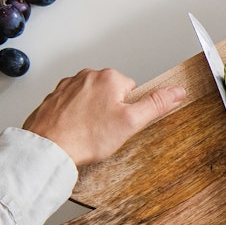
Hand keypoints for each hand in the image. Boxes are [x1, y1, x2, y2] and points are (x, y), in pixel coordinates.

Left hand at [22, 68, 184, 166]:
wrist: (48, 148)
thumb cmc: (85, 137)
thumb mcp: (131, 123)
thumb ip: (156, 104)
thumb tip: (177, 91)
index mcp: (108, 77)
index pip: (131, 90)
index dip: (128, 111)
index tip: (118, 123)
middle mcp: (87, 76)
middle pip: (110, 93)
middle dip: (109, 111)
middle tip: (103, 131)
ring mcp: (67, 86)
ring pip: (90, 99)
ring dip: (91, 114)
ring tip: (87, 132)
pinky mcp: (53, 98)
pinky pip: (72, 106)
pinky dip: (74, 117)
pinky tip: (73, 131)